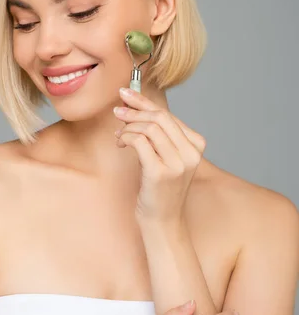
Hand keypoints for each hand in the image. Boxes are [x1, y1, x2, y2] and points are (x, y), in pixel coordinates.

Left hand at [113, 88, 206, 220]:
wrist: (163, 221)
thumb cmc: (160, 187)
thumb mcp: (164, 156)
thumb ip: (156, 133)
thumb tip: (135, 103)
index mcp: (196, 145)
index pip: (168, 114)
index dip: (145, 102)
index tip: (126, 93)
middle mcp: (191, 153)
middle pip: (159, 117)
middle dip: (134, 110)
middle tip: (117, 111)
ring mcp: (177, 163)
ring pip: (149, 127)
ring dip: (128, 127)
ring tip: (119, 136)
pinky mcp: (160, 172)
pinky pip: (139, 141)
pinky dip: (126, 138)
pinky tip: (121, 144)